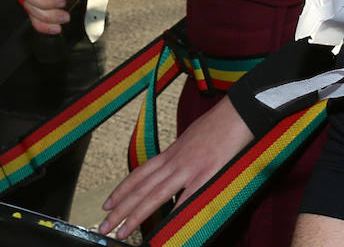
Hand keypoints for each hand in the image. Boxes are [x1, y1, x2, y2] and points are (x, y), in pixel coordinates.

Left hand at [98, 96, 254, 238]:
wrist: (239, 111)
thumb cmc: (221, 122)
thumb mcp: (193, 136)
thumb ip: (182, 153)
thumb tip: (176, 164)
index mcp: (172, 152)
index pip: (141, 174)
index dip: (122, 190)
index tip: (108, 204)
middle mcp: (175, 161)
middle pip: (142, 188)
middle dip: (121, 209)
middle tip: (104, 226)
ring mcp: (189, 169)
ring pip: (156, 196)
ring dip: (136, 215)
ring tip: (121, 231)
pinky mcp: (206, 175)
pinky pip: (186, 199)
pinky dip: (173, 216)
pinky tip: (163, 228)